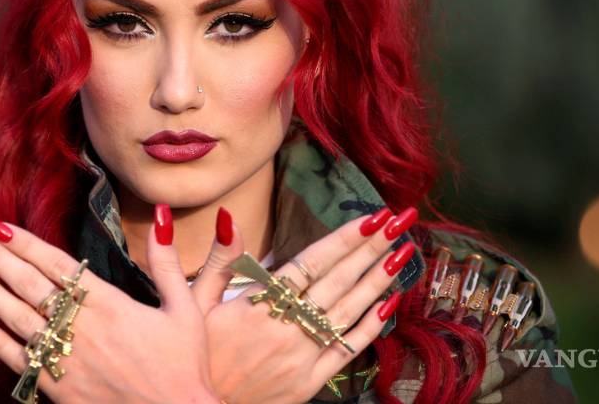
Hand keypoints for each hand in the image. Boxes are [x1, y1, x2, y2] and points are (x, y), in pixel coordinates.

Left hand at [0, 206, 219, 403]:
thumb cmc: (184, 366)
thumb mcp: (185, 308)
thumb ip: (166, 261)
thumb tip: (163, 214)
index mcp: (111, 303)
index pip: (56, 264)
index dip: (23, 241)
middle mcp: (83, 327)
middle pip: (28, 283)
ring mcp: (67, 359)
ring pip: (16, 317)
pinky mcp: (58, 388)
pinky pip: (17, 359)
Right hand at [190, 206, 418, 403]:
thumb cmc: (197, 353)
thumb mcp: (195, 303)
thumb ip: (220, 260)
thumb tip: (230, 219)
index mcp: (258, 304)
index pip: (311, 263)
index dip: (343, 239)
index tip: (370, 217)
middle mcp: (286, 328)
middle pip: (337, 281)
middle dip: (371, 248)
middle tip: (399, 220)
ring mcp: (302, 356)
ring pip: (348, 312)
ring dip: (378, 280)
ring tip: (403, 253)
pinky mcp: (309, 382)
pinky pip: (346, 350)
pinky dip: (370, 327)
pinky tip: (389, 304)